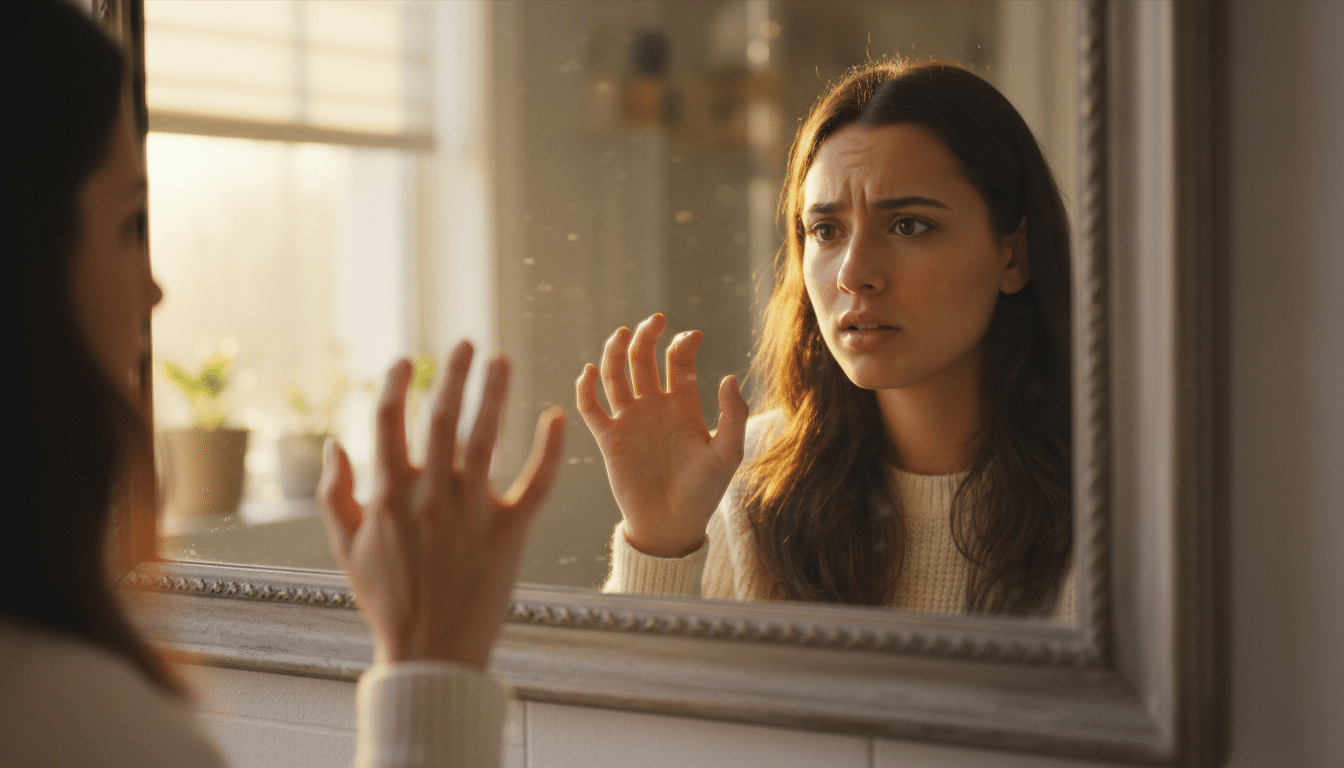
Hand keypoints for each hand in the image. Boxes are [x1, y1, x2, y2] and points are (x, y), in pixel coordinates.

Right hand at [319, 341, 565, 669]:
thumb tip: (334, 445)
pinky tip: (556, 417)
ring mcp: (471, 513)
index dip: (395, 387)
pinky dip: (549, 450)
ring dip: (494, 395)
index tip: (405, 361)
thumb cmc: (386, 601)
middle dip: (451, 376)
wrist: (430, 653)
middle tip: (465, 342)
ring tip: (503, 361)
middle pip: (441, 420)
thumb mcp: (347, 548)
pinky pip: (535, 484)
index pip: (388, 424)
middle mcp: (430, 496)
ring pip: (484, 439)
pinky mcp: (510, 533)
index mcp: (389, 496)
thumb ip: (335, 495)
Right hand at [575, 313, 748, 558]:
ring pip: (615, 374)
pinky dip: (585, 387)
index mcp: (683, 405)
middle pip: (644, 358)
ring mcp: (629, 420)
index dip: (683, 343)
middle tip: (655, 320)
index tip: (694, 337)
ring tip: (621, 334)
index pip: (679, 361)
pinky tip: (590, 371)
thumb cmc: (704, 492)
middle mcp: (654, 406)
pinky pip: (591, 407)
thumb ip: (733, 415)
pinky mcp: (608, 438)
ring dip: (615, 350)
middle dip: (647, 335)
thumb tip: (728, 377)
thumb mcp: (728, 453)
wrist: (672, 525)